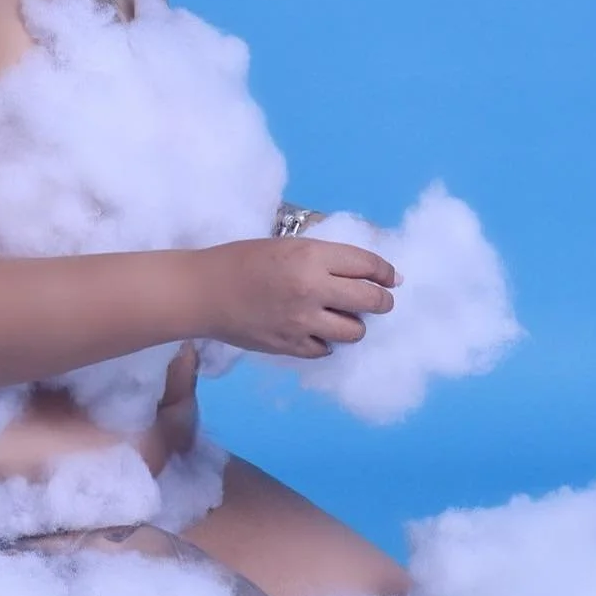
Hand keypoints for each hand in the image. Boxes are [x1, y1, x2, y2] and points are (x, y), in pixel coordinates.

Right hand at [196, 235, 398, 357]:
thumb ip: (324, 258)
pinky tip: (315, 331)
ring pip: (354, 331)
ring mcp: (302, 322)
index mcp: (311, 257)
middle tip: (378, 301)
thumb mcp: (287, 245)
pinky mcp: (291, 346)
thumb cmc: (242, 260)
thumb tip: (365, 273)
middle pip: (371, 301)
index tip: (391, 278)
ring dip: (354, 324)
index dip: (386, 272)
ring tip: (340, 317)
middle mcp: (312, 289)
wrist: (204, 292)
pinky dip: (326, 341)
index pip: (367, 265)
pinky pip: (326, 349)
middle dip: (382, 301)